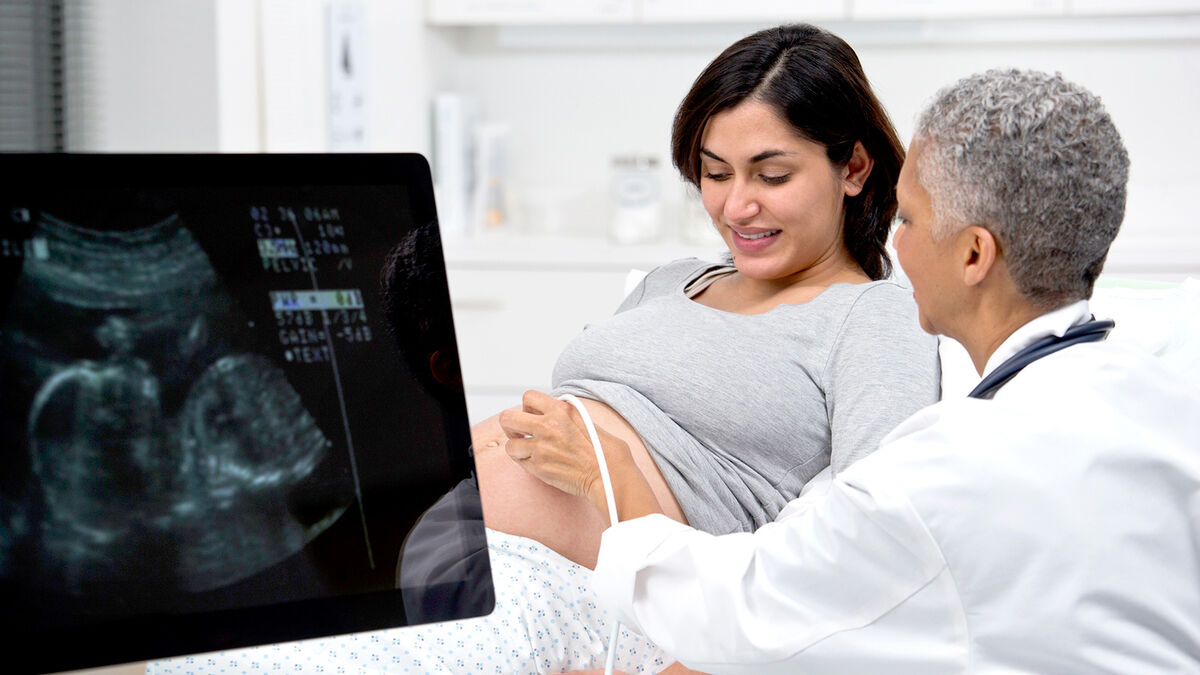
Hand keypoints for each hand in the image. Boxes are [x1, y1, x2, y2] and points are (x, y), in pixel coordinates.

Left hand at [498, 390, 628, 512]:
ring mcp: (540, 448)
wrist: (610, 475)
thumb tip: (551, 413)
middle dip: (511, 425)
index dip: (527, 407)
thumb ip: (565, 413)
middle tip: (520, 432)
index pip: (528, 397)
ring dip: (517, 447)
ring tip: (528, 450)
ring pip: (510, 444)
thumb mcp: (586, 419)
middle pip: (508, 418)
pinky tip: (537, 462)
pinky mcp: (539, 468)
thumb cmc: (605, 450)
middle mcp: (547, 426)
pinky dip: (525, 462)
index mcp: (561, 410)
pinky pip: (519, 462)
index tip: (532, 415)